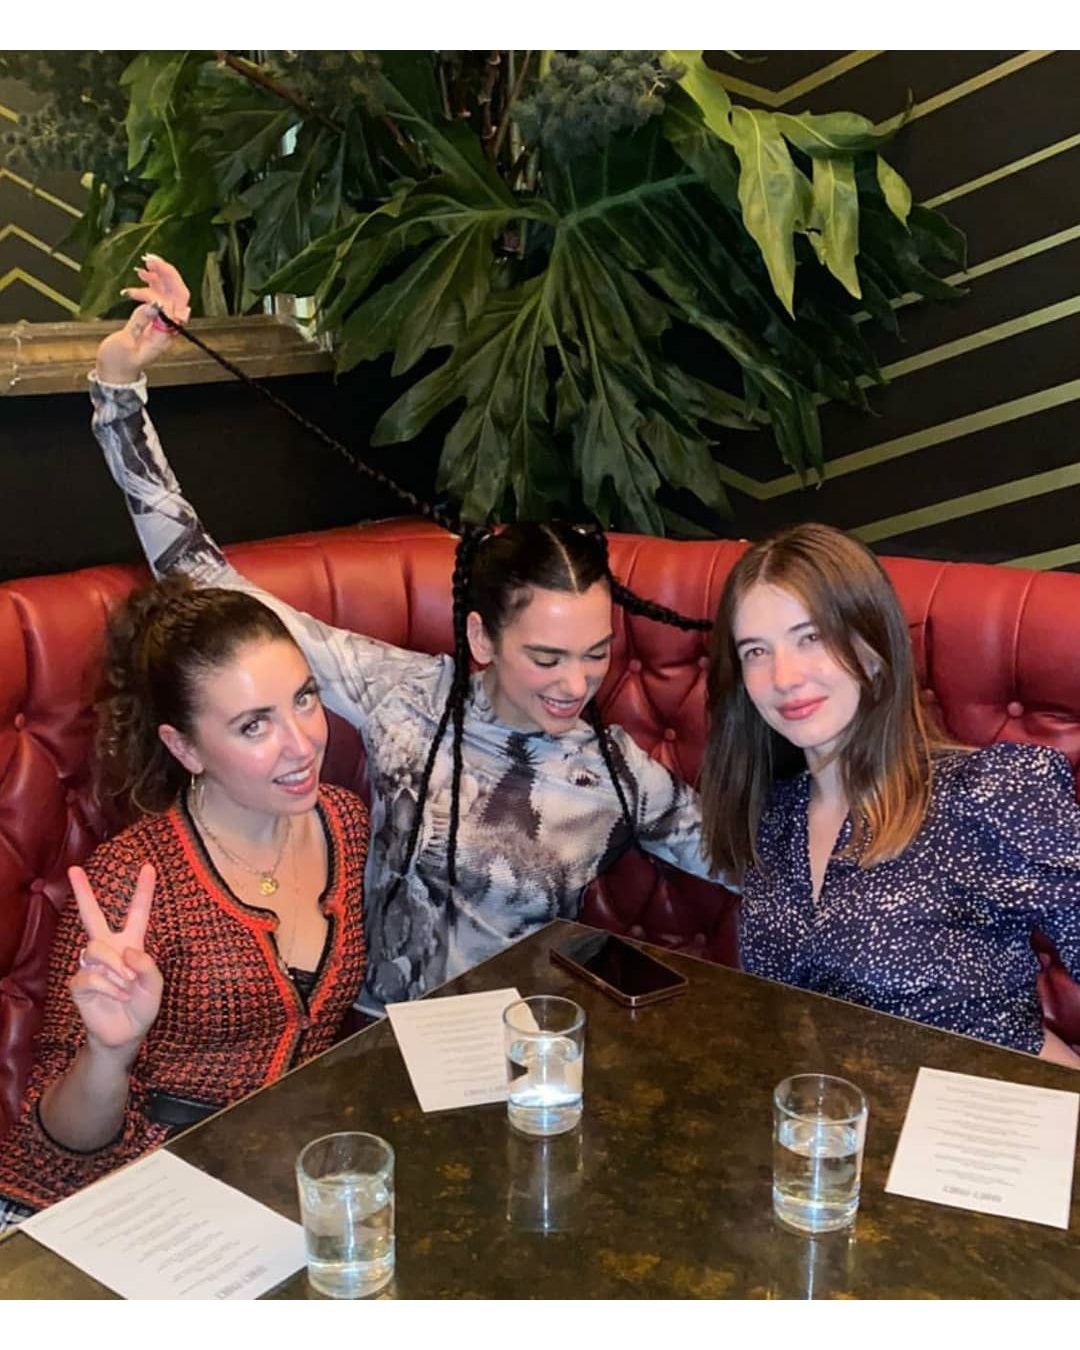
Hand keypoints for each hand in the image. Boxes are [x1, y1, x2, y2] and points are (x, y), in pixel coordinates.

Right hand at [68, 863, 162, 1054]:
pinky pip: (90, 974)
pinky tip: (116, 995)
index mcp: (131, 943)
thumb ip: (147, 966)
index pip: (138, 912)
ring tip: (126, 985)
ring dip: (115, 968)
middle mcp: (109, 948)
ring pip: (95, 948)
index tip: (149, 867)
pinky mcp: (79, 982)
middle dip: (83, 892)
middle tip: (74, 870)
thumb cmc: (142, 1006)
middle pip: (92, 915)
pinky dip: (108, 986)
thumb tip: (125, 951)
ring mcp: (92, 964)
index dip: (144, 891)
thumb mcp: (155, 986)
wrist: (126, 1034)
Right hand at [94, 255, 191, 384]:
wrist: (114, 374)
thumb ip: (138, 322)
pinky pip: (159, 299)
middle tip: (151, 260)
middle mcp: (167, 328)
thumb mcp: (125, 343)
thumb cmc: (118, 363)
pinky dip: (152, 286)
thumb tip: (152, 304)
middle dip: (167, 276)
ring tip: (146, 264)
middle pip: (177, 296)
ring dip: (159, 277)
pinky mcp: (153, 320)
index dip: (162, 291)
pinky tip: (142, 276)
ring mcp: (161, 323)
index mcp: (164, 335)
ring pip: (169, 295)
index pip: (173, 306)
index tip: (143, 282)